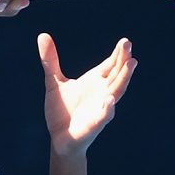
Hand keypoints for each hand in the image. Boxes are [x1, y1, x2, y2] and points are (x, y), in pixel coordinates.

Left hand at [38, 34, 136, 157]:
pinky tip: (109, 100)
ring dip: (124, 78)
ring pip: (116, 91)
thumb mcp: (53, 82)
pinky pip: (103, 116)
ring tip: (131, 64)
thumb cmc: (61, 110)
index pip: (110, 65)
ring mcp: (100, 108)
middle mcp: (102, 93)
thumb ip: (50, 60)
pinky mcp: (94, 124)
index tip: (125, 41)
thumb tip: (42, 35)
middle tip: (128, 45)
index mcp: (95, 81)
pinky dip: (107, 108)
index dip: (118, 54)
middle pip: (117, 74)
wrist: (58, 139)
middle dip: (123, 61)